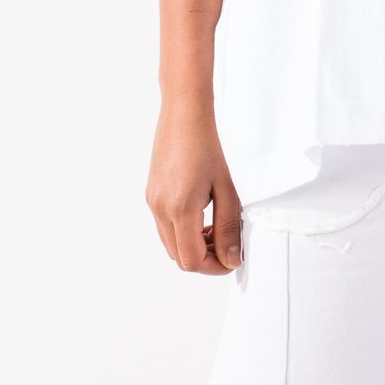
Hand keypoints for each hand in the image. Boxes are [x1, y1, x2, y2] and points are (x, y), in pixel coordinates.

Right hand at [146, 99, 241, 273]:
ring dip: (194, 247)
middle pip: (179, 258)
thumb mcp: (227, 191)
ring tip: (215, 230)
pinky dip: (183, 234)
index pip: (192, 260)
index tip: (232, 259)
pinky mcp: (152, 197)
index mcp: (180, 209)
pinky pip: (165, 229)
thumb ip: (229, 229)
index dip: (214, 267)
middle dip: (205, 259)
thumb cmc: (207, 148)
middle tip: (226, 245)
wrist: (183, 117)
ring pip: (171, 245)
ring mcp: (153, 204)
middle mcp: (160, 210)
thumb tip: (232, 260)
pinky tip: (201, 219)